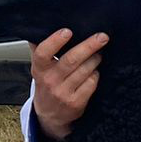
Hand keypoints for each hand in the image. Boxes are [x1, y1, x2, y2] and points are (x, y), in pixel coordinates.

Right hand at [29, 27, 108, 141]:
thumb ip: (39, 48)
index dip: (55, 41)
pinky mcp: (76, 103)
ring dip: (95, 59)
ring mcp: (63, 93)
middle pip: (71, 60)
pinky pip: (91, 83)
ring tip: (98, 54)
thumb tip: (40, 26)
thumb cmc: (46, 84)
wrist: (49, 114)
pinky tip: (93, 72)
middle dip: (89, 46)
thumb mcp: (38, 68)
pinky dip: (95, 75)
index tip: (67, 31)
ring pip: (85, 70)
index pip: (43, 53)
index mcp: (39, 69)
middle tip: (102, 37)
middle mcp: (50, 81)